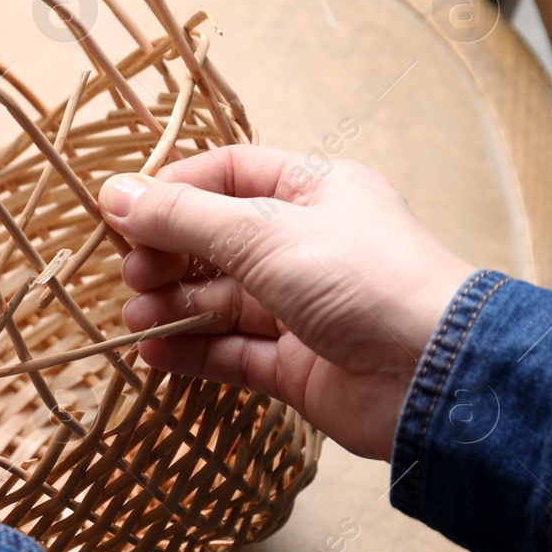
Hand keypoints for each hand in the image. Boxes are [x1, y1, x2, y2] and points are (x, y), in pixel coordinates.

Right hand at [98, 146, 473, 459]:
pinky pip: (232, 350)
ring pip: (220, 298)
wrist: (438, 379)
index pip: (229, 173)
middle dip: (168, 253)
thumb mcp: (264, 233)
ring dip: (173, 305)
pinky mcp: (298, 365)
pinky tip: (154, 352)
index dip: (173, 189)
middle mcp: (308, 244)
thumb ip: (184, 217)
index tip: (122, 212)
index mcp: (314, 191)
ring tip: (137, 317)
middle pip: (217, 239)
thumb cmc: (361, 280)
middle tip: (133, 272)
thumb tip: (114, 193)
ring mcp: (302, 307)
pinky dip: (191, 350)